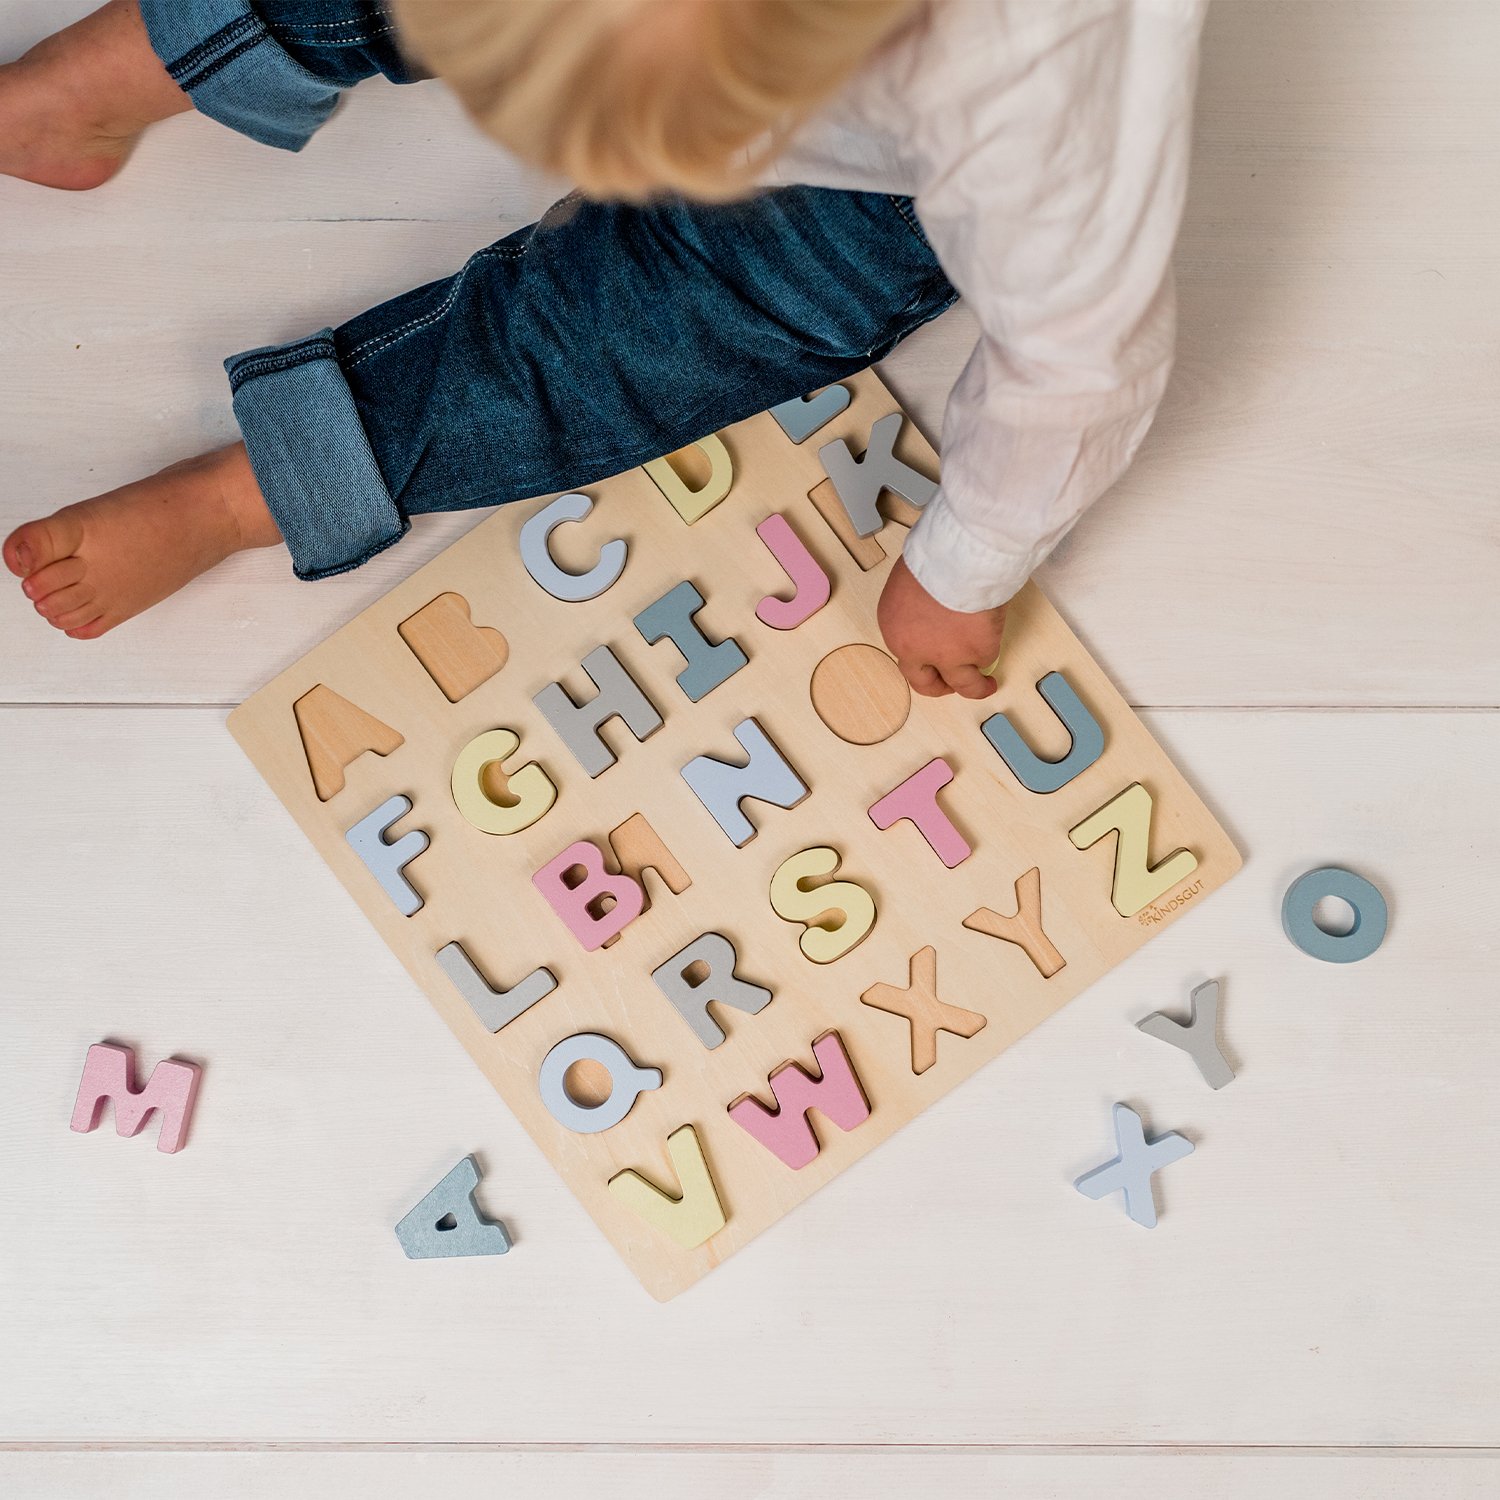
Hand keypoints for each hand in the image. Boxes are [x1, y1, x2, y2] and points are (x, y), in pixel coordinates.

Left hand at [877, 558, 1005, 699]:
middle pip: (925, 682)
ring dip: (975, 687)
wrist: (958, 557)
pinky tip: (994, 642)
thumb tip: (932, 607)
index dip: (921, 660)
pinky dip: (991, 650)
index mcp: (894, 627)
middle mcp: (915, 649)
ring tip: (986, 684)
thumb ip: (917, 604)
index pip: (905, 655)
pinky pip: (987, 659)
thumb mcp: (910, 580)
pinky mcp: (978, 653)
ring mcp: (948, 655)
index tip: (931, 660)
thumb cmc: (935, 555)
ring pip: (963, 685)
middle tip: (951, 685)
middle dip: (940, 686)